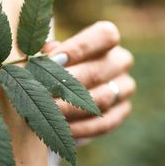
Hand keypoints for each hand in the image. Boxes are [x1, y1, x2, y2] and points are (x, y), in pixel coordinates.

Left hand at [42, 21, 135, 139]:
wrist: (65, 85)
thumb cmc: (54, 61)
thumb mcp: (51, 51)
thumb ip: (48, 51)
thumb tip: (42, 57)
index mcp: (106, 38)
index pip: (104, 36)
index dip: (79, 48)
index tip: (51, 60)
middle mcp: (120, 61)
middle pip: (98, 72)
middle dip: (65, 84)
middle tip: (40, 92)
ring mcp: (124, 88)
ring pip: (101, 100)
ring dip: (69, 108)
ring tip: (44, 112)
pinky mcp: (121, 112)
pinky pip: (103, 124)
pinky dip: (79, 128)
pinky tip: (58, 129)